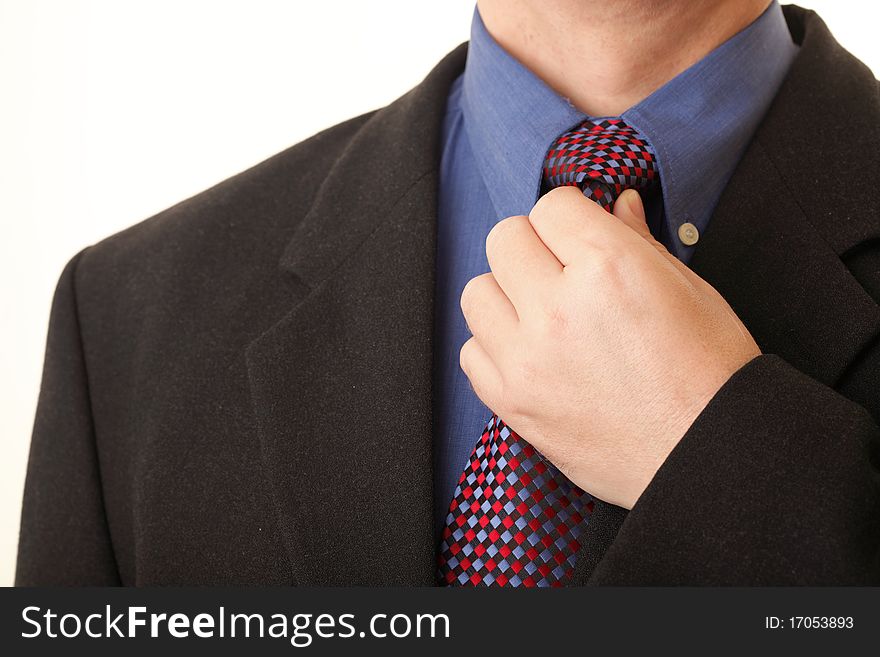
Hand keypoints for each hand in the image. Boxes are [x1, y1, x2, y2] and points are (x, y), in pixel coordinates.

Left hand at [460, 187, 759, 508]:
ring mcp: (527, 359)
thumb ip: (639, 240)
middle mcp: (558, 309)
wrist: (705, 457)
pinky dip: (495, 347)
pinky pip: (470, 351)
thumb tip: (616, 204)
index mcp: (608, 269)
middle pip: (503, 239)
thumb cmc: (709, 375)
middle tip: (561, 271)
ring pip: (476, 292)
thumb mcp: (690, 290)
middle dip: (534, 246)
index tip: (580, 235)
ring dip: (507, 295)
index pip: (551, 206)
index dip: (570, 216)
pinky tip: (532, 354)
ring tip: (544, 315)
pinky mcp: (512, 402)